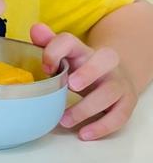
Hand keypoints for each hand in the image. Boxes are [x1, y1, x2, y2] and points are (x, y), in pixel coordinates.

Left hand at [31, 24, 136, 140]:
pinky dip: (102, 126)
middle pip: (105, 59)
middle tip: (71, 85)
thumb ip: (48, 43)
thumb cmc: (80, 67)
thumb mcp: (64, 55)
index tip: (45, 68)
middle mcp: (105, 63)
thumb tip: (35, 28)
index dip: (56, 51)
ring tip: (64, 120)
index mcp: (82, 50)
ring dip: (87, 107)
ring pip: (111, 92)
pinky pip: (120, 115)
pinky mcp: (126, 102)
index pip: (70, 41)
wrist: (114, 75)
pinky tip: (84, 134)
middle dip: (89, 72)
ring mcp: (117, 82)